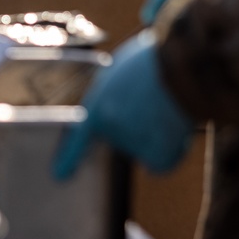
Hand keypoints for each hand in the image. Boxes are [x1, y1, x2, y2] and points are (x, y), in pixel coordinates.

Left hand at [54, 30, 193, 177]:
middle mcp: (110, 130)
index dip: (71, 157)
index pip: (80, 137)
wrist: (178, 66)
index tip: (60, 176)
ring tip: (167, 106)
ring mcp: (132, 145)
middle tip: (151, 102)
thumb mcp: (119, 72)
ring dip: (156, 133)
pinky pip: (162, 160)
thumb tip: (125, 107)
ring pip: (145, 147)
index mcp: (97, 107)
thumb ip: (114, 94)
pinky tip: (176, 127)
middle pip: (124, 138)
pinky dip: (171, 150)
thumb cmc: (151, 62)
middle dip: (136, 125)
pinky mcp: (155, 156)